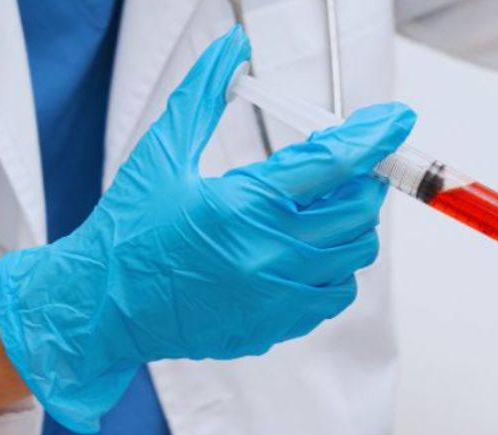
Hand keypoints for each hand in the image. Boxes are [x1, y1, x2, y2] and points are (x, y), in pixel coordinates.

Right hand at [0, 26, 414, 431]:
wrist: (101, 306)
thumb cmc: (128, 230)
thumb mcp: (161, 153)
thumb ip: (204, 95)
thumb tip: (232, 45)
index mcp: (242, 205)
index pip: (332, 163)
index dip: (373, 137)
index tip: (396, 120)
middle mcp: (269, 253)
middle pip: (357, 211)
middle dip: (364, 183)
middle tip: (352, 170)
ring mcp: (277, 295)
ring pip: (355, 255)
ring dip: (351, 227)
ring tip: (324, 211)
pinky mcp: (278, 325)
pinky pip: (335, 295)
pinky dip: (335, 269)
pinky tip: (308, 252)